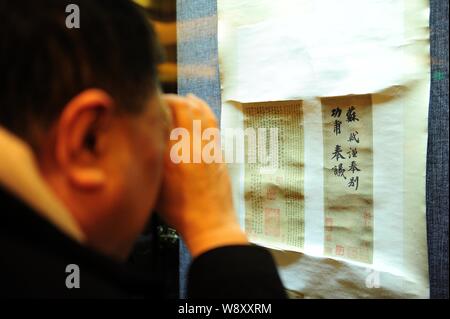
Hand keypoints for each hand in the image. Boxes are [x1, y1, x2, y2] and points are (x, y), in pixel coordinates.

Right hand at [157, 94, 247, 257]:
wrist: (211, 224)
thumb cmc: (181, 212)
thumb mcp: (156, 188)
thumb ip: (153, 162)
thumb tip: (149, 141)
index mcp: (174, 155)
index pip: (167, 117)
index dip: (160, 104)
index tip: (152, 104)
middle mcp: (193, 146)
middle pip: (186, 109)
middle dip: (174, 99)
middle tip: (165, 100)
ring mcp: (209, 148)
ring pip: (203, 114)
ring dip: (193, 103)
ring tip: (184, 99)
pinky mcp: (219, 153)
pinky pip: (213, 125)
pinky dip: (205, 113)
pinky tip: (200, 111)